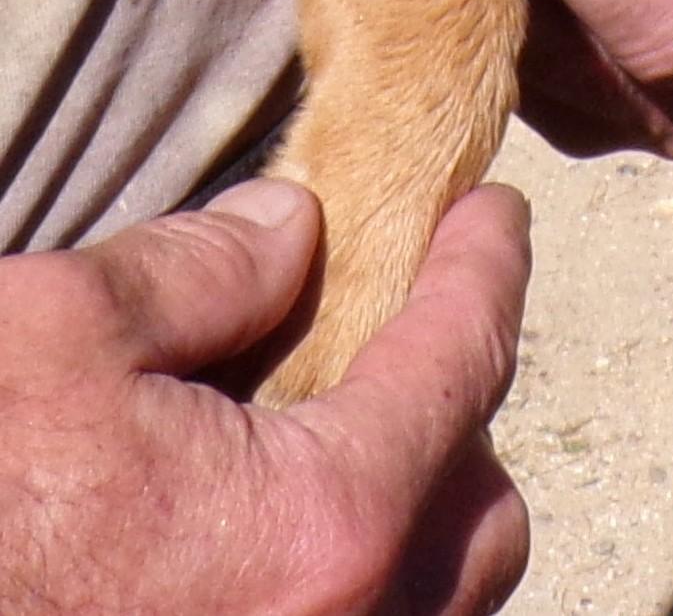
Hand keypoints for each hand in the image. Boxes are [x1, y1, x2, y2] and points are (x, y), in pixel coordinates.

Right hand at [0, 179, 529, 615]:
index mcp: (322, 526)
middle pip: (484, 514)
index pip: (463, 362)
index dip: (485, 268)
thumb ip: (205, 269)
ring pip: (435, 600)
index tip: (492, 215)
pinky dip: (355, 578)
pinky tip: (266, 525)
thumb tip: (290, 234)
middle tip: (402, 328)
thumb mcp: (60, 329)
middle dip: (464, 410)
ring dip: (416, 508)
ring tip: (336, 427)